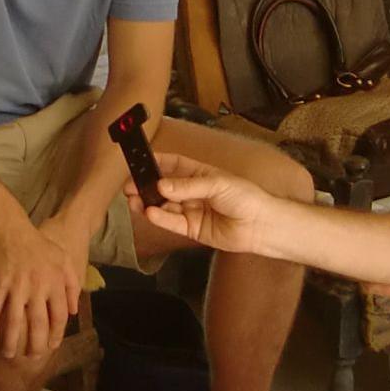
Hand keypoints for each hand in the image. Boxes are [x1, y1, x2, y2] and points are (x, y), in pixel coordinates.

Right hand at [0, 216, 85, 360]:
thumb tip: (74, 311)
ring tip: (8, 355)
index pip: (60, 316)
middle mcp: (38, 287)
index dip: (56, 334)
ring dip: (11, 341)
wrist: (10, 229)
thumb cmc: (38, 244)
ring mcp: (17, 286)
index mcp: (55, 283)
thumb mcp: (63, 259)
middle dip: (35, 344)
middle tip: (31, 357)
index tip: (52, 346)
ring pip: (15, 321)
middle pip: (38, 323)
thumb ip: (72, 284)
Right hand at [135, 150, 278, 253]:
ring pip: (164, 206)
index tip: (139, 161)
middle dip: (146, 187)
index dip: (157, 163)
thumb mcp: (216, 184)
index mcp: (200, 174)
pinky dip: (160, 218)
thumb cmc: (246, 197)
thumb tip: (161, 185)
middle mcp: (193, 192)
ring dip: (149, 203)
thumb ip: (187, 186)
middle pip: (164, 188)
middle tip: (129, 187)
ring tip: (134, 201)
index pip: (173, 165)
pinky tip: (150, 212)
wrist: (260, 225)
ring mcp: (192, 211)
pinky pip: (172, 222)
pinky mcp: (192, 229)